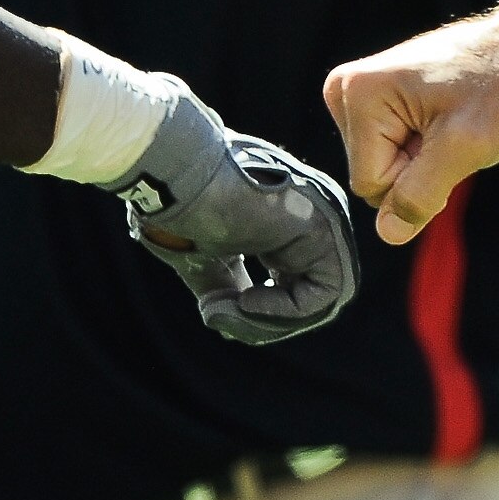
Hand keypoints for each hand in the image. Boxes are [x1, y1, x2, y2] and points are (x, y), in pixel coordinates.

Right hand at [108, 84, 359, 342]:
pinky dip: (285, 311)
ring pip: (322, 300)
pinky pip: (325, 292)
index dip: (261, 316)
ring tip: (231, 310)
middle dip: (268, 322)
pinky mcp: (323, 226)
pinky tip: (246, 299)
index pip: (295, 287)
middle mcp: (314, 219)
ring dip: (272, 321)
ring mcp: (324, 220)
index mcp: (290, 221)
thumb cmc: (181, 207)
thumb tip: (226, 317)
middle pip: (311, 296)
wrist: (174, 176)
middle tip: (223, 317)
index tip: (217, 310)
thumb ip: (226, 285)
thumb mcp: (205, 257)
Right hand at [323, 0, 498, 244]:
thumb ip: (421, 194)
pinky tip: (439, 120)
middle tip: (450, 133)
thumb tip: (388, 233)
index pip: (371, 184)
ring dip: (420, 159)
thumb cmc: (496, 89)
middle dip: (416, 169)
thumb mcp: (465, 148)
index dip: (415, 179)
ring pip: (381, 167)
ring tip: (447, 123)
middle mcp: (345, 90)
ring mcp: (356, 94)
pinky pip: (387, 151)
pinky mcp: (371, 100)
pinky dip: (419, 147)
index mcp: (358, 94)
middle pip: (371, 176)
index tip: (448, 143)